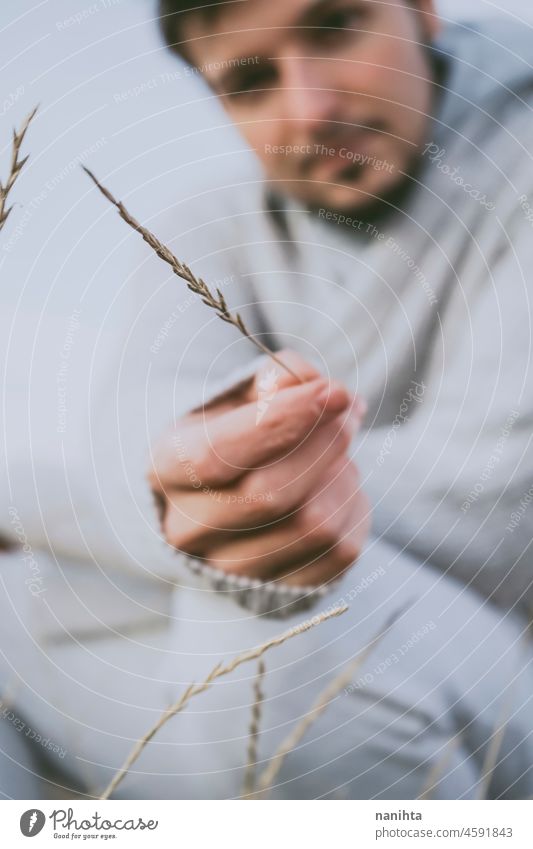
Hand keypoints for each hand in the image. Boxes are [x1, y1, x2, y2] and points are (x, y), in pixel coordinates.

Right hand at [149, 350, 370, 585]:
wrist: (227, 501)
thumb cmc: (236, 434)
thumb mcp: (239, 395)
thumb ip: (273, 378)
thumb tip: (312, 387)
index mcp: (166, 470)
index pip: (217, 456)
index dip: (283, 421)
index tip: (335, 391)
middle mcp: (188, 529)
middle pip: (270, 495)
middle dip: (324, 443)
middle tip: (345, 411)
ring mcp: (233, 570)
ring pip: (314, 525)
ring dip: (343, 474)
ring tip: (337, 451)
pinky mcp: (284, 590)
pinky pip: (341, 550)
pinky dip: (355, 506)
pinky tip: (340, 485)